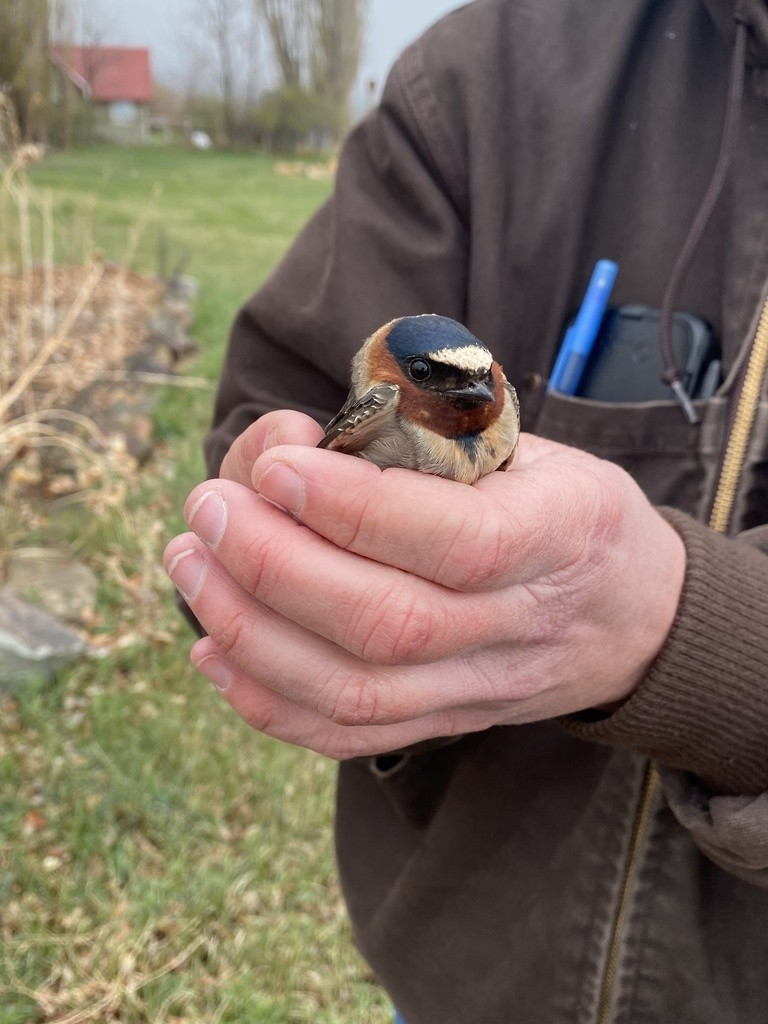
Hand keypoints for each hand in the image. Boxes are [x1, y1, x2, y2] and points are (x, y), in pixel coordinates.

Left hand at [164, 411, 684, 758]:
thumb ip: (434, 434)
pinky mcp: (444, 723)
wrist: (632, 617)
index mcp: (561, 534)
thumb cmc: (566, 510)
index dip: (355, 506)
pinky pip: (344, 735)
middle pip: (387, 626)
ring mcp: (479, 689)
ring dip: (250, 630)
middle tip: (209, 508)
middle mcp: (520, 626)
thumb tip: (295, 439)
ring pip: (353, 693)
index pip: (458, 540)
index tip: (276, 463)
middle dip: (274, 564)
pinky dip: (264, 700)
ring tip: (191, 561)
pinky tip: (211, 646)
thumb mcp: (534, 447)